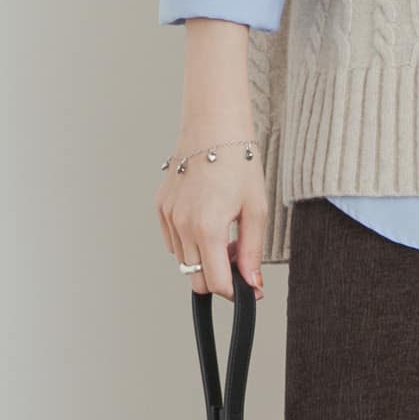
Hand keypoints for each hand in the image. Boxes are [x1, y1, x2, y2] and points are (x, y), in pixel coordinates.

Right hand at [158, 18, 265, 298]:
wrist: (214, 128)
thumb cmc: (239, 163)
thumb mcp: (256, 211)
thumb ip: (252, 253)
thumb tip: (253, 285)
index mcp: (207, 227)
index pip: (215, 282)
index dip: (234, 291)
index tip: (248, 289)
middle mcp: (182, 225)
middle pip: (196, 279)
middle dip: (218, 277)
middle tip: (239, 257)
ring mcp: (168, 216)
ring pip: (184, 262)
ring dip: (205, 259)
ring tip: (226, 234)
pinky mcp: (161, 207)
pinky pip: (174, 242)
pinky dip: (191, 243)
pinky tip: (207, 221)